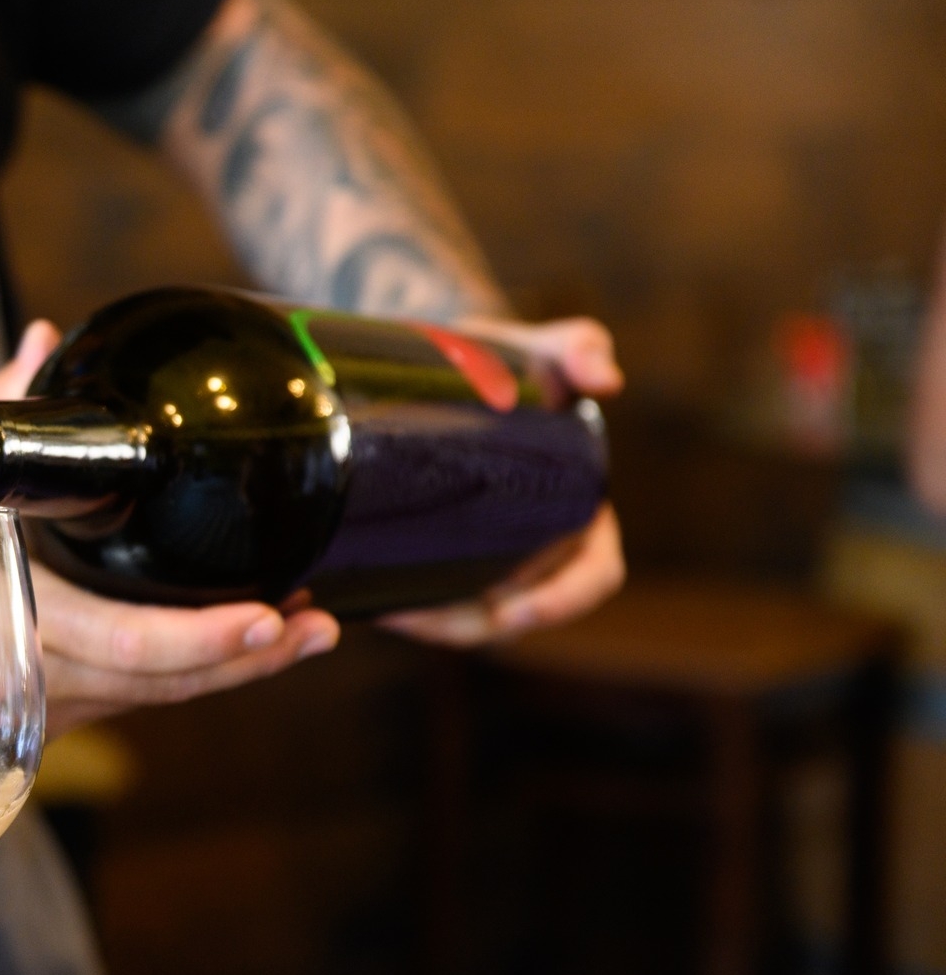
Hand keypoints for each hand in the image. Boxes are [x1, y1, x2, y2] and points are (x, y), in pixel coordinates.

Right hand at [0, 322, 340, 734]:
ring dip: (242, 669)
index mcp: (12, 622)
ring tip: (314, 628)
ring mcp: (51, 707)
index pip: (125, 646)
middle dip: (250, 660)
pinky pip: (142, 698)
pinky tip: (257, 643)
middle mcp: (38, 679)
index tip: (267, 619)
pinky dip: (202, 672)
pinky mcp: (62, 715)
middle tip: (318, 624)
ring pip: (161, 699)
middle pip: (164, 685)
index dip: (201, 641)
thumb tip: (49, 342)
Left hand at [380, 316, 626, 644]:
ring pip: (472, 617)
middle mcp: (540, 542)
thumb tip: (607, 379)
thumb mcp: (536, 349)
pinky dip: (409, 608)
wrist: (442, 360)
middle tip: (421, 619)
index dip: (564, 602)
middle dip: (475, 626)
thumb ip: (577, 347)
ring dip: (433, 627)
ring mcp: (492, 552)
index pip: (593, 575)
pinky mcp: (445, 551)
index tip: (518, 610)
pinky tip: (368, 604)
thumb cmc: (500, 359)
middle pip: (519, 615)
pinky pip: (435, 596)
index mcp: (578, 507)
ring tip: (386, 613)